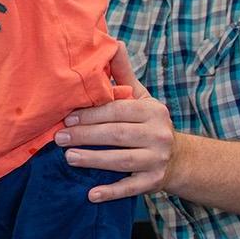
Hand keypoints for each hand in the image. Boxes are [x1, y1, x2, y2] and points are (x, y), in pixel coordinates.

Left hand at [54, 44, 176, 201]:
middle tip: (59, 138)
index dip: (91, 114)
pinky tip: (90, 195)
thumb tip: (112, 43)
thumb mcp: (141, 98)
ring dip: (93, 160)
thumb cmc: (150, 123)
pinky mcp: (154, 182)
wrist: (180, 158)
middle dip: (86, 136)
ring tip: (69, 158)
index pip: (117, 111)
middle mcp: (158, 134)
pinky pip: (130, 188)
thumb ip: (124, 74)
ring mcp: (157, 160)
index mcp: (152, 111)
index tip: (67, 117)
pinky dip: (111, 192)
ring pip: (122, 160)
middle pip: (117, 134)